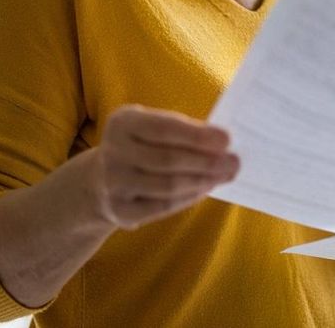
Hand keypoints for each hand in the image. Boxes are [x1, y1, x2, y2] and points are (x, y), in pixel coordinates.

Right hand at [88, 103, 238, 229]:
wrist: (100, 180)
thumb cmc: (142, 145)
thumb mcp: (150, 127)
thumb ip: (181, 131)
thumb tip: (223, 143)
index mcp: (123, 122)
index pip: (164, 128)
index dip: (197, 135)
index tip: (227, 139)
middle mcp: (113, 151)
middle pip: (168, 159)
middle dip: (206, 162)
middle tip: (234, 162)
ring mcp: (113, 183)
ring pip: (168, 185)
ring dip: (202, 181)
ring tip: (224, 175)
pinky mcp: (119, 210)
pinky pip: (162, 206)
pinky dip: (189, 198)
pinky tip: (206, 188)